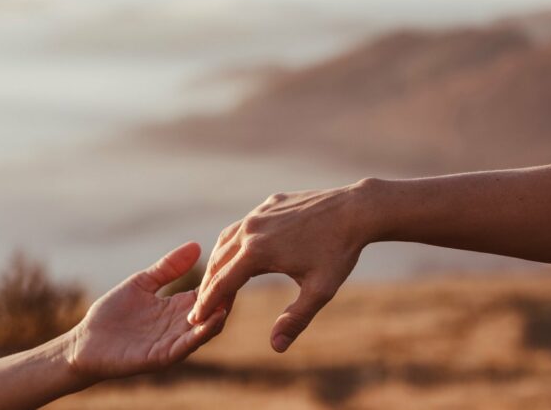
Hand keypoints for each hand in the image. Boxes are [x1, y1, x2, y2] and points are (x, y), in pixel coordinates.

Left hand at [68, 242, 225, 379]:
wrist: (84, 342)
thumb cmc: (111, 313)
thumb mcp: (142, 283)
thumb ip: (168, 268)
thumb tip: (197, 245)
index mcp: (176, 308)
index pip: (207, 293)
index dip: (220, 280)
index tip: (234, 263)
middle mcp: (179, 325)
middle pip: (212, 311)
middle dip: (225, 297)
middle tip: (238, 279)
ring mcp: (172, 342)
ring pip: (205, 330)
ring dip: (217, 316)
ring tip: (229, 298)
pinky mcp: (161, 356)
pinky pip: (186, 345)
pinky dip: (201, 333)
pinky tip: (210, 319)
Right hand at [189, 181, 372, 351]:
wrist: (355, 210)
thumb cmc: (338, 252)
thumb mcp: (320, 290)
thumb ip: (295, 319)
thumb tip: (276, 347)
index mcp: (257, 252)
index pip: (222, 282)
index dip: (207, 303)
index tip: (195, 319)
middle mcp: (251, 229)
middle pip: (218, 261)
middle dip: (208, 285)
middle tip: (202, 306)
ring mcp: (259, 213)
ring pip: (227, 239)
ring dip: (218, 261)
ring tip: (216, 281)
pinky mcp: (269, 203)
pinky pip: (244, 224)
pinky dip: (234, 242)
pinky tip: (240, 252)